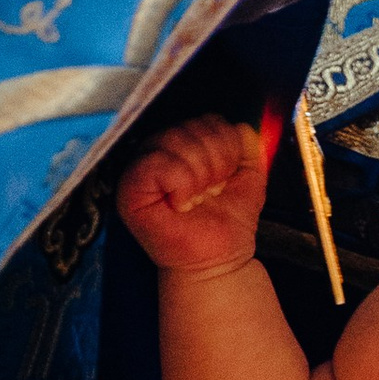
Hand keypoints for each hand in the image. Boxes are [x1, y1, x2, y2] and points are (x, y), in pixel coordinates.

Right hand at [117, 110, 270, 275]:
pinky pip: (158, 164)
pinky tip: (182, 201)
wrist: (219, 259)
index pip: (207, 120)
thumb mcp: (248, 175)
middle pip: (191, 127)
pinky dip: (180, 183)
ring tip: (198, 197)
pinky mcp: (130, 189)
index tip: (227, 176)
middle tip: (212, 190)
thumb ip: (248, 145)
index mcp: (183, 144)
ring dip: (199, 174)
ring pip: (175, 140)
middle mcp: (158, 150)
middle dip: (215, 162)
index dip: (226, 146)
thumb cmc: (226, 221)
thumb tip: (243, 125)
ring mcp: (140, 168)